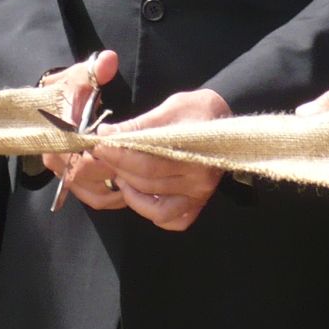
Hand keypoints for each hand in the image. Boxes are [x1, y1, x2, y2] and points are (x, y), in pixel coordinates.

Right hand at [41, 50, 127, 212]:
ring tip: (143, 174)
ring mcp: (66, 176)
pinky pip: (98, 198)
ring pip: (95, 193)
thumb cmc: (68, 92)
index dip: (104, 154)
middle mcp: (57, 161)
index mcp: (56, 136)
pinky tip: (135, 184)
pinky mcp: (76, 185)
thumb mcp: (79, 77)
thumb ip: (94, 70)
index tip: (127, 147)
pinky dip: (116, 195)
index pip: (79, 154)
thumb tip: (109, 61)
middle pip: (89, 177)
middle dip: (116, 171)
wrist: (53, 109)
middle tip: (141, 162)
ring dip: (118, 187)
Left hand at [91, 87, 231, 230]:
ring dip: (130, 193)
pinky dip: (151, 213)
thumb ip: (140, 124)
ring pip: (155, 207)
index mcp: (195, 151)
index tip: (100, 143)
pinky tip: (140, 194)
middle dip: (119, 169)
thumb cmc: (198, 111)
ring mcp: (199, 195)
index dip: (119, 154)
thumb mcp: (171, 107)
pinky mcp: (198, 204)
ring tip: (120, 174)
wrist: (228, 123)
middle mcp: (199, 179)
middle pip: (148, 182)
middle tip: (102, 155)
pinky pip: (172, 221)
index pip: (147, 161)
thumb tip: (107, 133)